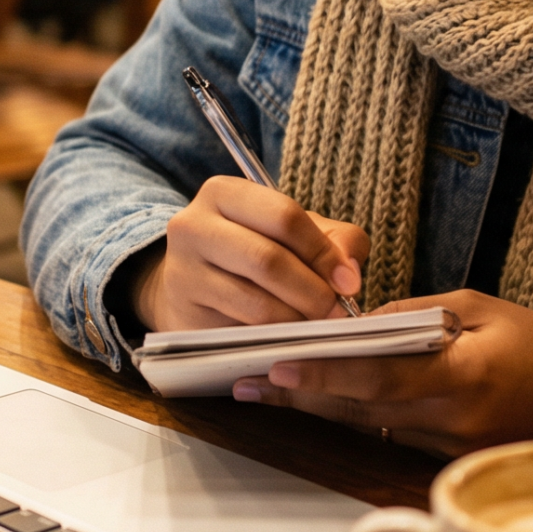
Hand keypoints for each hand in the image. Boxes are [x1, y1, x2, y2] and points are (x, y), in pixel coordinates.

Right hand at [130, 177, 367, 332]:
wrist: (192, 287)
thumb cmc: (253, 252)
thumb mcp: (293, 234)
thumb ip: (335, 240)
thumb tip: (348, 274)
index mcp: (223, 193)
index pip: (284, 216)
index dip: (323, 251)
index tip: (349, 282)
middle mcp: (193, 225)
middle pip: (267, 259)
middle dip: (312, 291)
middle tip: (337, 312)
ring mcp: (183, 271)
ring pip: (255, 301)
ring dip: (297, 319)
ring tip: (318, 326)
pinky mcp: (184, 314)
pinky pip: (241, 330)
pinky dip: (275, 337)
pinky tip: (291, 337)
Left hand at [232, 289, 532, 456]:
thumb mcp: (481, 308)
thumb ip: (416, 315)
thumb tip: (359, 321)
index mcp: (465, 376)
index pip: (382, 376)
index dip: (327, 371)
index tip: (279, 363)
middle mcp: (452, 420)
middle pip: (359, 408)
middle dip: (299, 393)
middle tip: (244, 380)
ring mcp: (446, 448)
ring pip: (366, 425)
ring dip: (316, 404)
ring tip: (260, 387)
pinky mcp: (443, 460)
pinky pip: (386, 435)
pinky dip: (350, 415)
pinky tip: (312, 399)